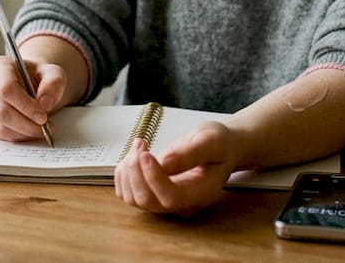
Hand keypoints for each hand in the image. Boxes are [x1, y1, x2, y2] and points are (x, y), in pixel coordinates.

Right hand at [0, 54, 66, 141]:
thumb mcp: (53, 73)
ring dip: (23, 132)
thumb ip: (54, 83)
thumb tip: (45, 103)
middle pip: (0, 110)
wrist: (28, 83)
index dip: (25, 106)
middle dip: (26, 123)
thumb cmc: (38, 76)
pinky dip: (18, 136)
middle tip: (45, 127)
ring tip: (41, 129)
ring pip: (0, 125)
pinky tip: (30, 131)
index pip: (6, 88)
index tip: (43, 117)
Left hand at [113, 120, 238, 215]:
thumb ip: (190, 153)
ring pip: (133, 198)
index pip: (170, 197)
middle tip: (141, 144)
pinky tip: (134, 155)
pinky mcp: (153, 194)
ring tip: (139, 146)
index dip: (153, 177)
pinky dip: (123, 174)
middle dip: (135, 171)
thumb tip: (163, 163)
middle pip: (147, 201)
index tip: (145, 152)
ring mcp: (165, 201)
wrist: (220, 148)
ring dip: (127, 170)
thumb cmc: (220, 144)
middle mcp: (181, 203)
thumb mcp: (212, 141)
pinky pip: (128, 193)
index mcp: (200, 193)